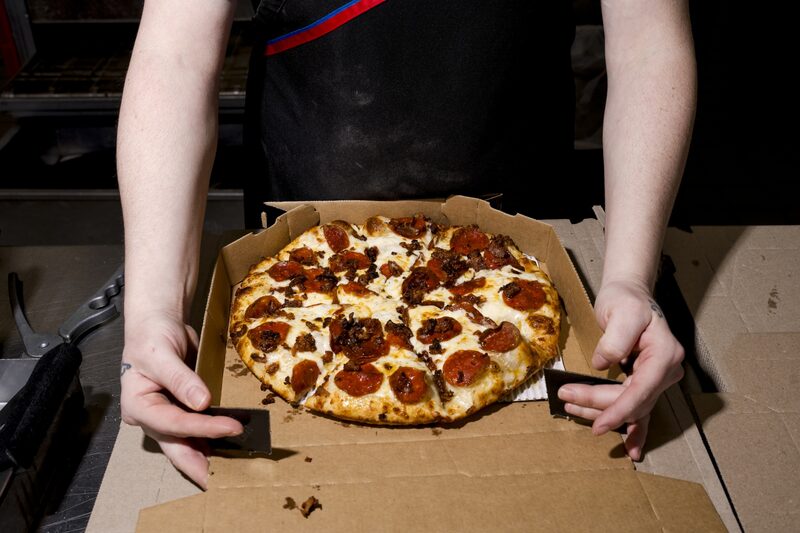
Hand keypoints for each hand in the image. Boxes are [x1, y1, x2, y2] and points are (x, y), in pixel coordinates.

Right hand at [120, 312, 242, 488]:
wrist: (158, 324)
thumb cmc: (152, 336)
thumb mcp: (161, 354)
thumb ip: (181, 379)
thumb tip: (202, 402)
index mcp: (137, 405)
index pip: (173, 423)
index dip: (203, 428)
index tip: (232, 427)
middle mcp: (150, 416)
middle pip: (175, 445)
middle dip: (199, 464)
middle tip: (222, 481)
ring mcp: (165, 414)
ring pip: (186, 442)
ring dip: (207, 454)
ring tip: (231, 468)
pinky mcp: (181, 409)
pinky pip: (196, 429)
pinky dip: (211, 437)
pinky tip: (227, 446)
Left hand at [557, 280, 683, 459]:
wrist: (630, 292)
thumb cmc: (626, 300)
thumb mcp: (621, 312)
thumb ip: (615, 339)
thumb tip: (602, 365)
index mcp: (664, 354)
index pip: (641, 390)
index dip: (618, 410)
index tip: (597, 424)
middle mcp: (667, 370)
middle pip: (633, 400)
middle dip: (599, 405)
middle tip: (565, 399)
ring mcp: (659, 377)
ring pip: (632, 406)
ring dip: (604, 414)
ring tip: (573, 410)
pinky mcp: (647, 380)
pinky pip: (641, 408)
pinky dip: (636, 428)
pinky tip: (633, 448)